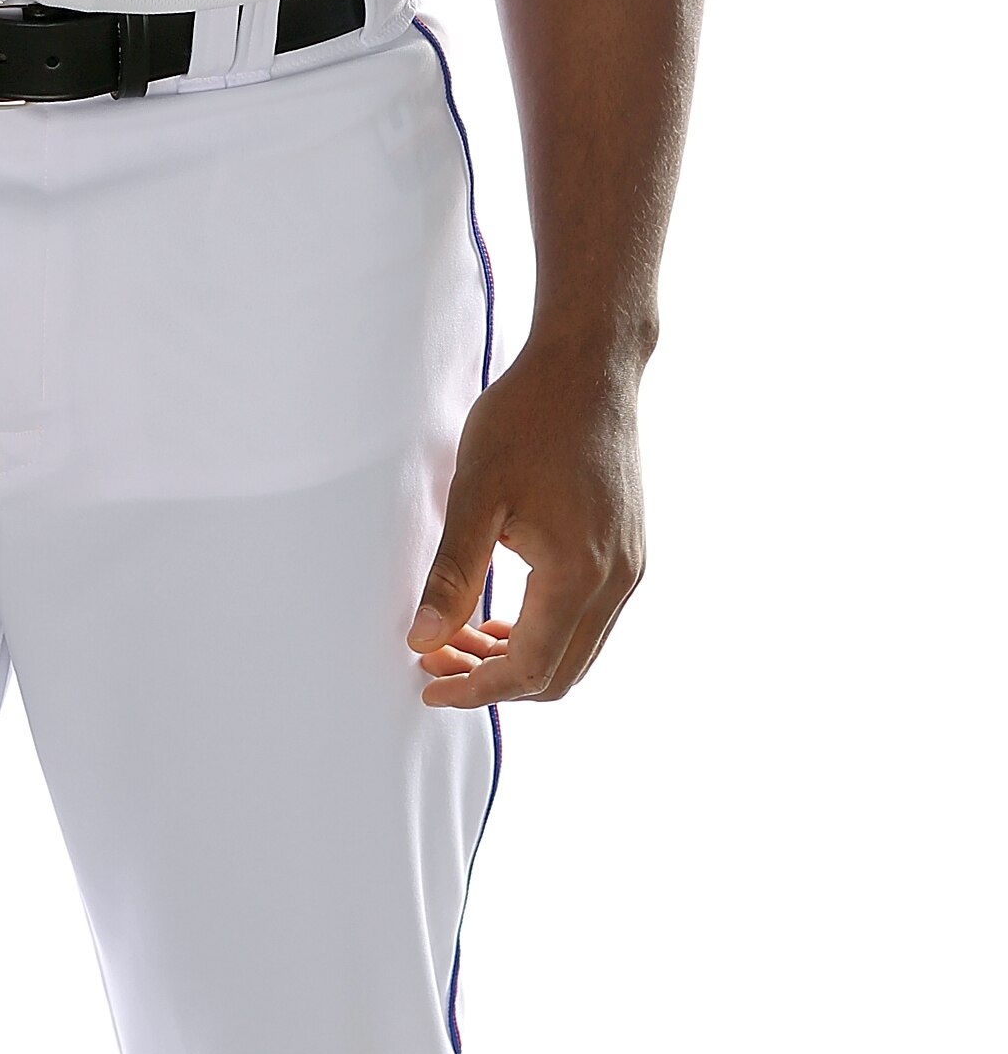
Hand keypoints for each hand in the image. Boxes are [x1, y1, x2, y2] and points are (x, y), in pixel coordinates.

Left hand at [407, 337, 646, 705]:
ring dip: (520, 659)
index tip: (427, 684)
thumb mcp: (476, 491)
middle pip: (560, 675)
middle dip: (495, 682)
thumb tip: (423, 639)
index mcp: (577, 575)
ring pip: (578, 651)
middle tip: (437, 662)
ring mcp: (630, 567)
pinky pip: (590, 619)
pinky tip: (500, 613)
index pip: (528, 670)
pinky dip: (546, 632)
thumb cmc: (528, 417)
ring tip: (459, 638)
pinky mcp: (629, 550)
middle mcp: (616, 582)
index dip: (475, 688)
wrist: (590, 364)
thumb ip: (452, 572)